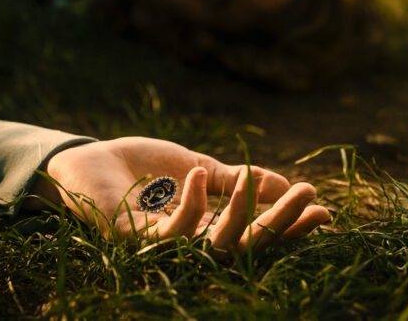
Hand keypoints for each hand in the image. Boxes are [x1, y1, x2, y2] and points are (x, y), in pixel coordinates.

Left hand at [25, 137, 330, 254]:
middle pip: (244, 247)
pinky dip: (188, 206)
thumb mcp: (197, 167)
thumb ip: (233, 179)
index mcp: (206, 229)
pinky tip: (196, 175)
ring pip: (213, 246)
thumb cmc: (139, 167)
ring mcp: (161, 246)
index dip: (288, 225)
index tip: (323, 210)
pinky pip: (168, 234)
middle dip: (279, 224)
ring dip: (242, 215)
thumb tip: (282, 181)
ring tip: (264, 181)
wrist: (84, 160)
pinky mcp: (130, 240)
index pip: (255, 234)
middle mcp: (189, 246)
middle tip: (310, 198)